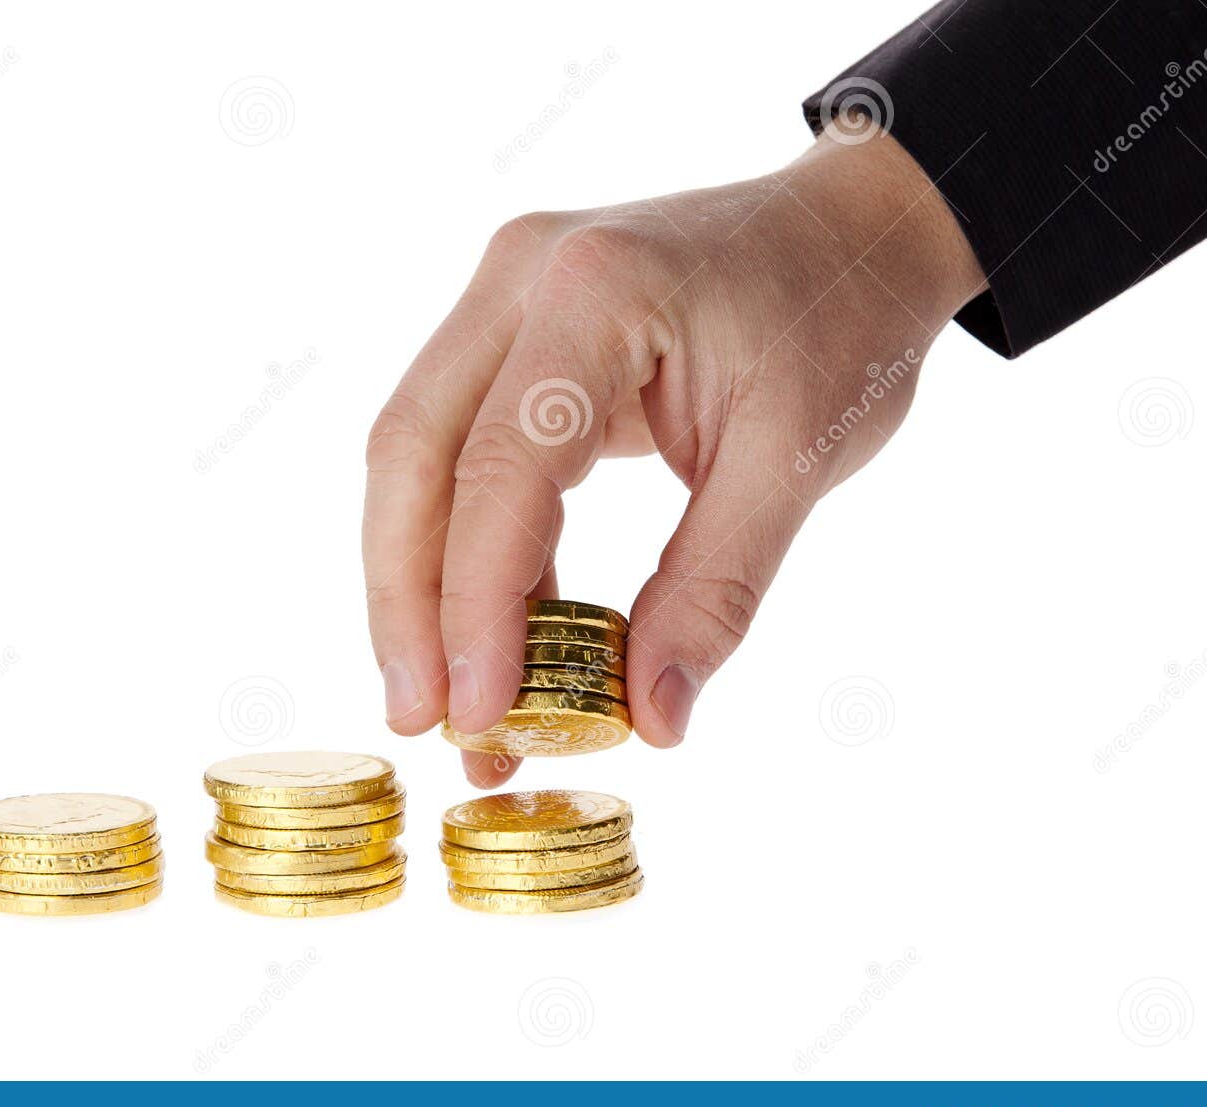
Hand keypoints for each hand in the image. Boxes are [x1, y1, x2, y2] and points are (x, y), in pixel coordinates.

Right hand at [363, 119, 984, 785]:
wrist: (854, 229)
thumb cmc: (839, 320)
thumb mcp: (798, 460)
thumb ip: (716, 591)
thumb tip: (654, 721)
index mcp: (595, 291)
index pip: (499, 466)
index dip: (475, 601)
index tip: (477, 710)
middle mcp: (519, 280)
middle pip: (413, 456)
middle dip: (406, 602)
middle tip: (423, 719)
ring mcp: (504, 301)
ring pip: (417, 459)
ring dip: (423, 587)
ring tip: (452, 704)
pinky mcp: (510, 338)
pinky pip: (464, 458)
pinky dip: (474, 555)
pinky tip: (499, 641)